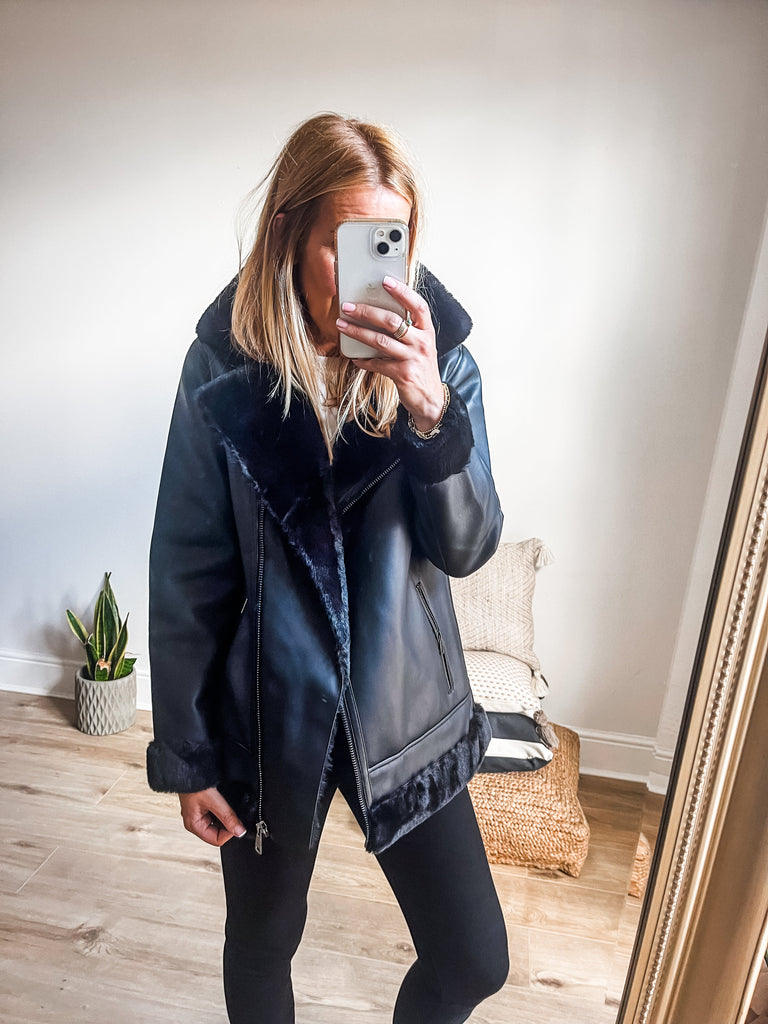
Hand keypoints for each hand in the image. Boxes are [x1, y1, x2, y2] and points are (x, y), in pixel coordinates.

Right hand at [178, 788, 246, 846]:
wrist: (190, 768)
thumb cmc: (194, 783)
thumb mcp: (214, 801)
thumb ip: (228, 817)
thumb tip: (239, 831)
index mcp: (194, 825)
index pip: (216, 840)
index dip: (229, 834)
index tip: (237, 825)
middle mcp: (195, 822)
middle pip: (217, 832)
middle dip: (227, 825)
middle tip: (233, 814)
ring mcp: (199, 814)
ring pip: (218, 823)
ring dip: (225, 817)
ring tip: (226, 806)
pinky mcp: (203, 807)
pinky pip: (216, 814)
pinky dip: (222, 811)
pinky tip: (223, 803)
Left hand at [336, 275, 444, 431]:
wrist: (430, 398)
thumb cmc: (421, 366)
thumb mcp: (420, 344)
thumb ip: (407, 329)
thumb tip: (378, 311)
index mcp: (427, 331)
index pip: (418, 306)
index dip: (403, 292)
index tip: (385, 281)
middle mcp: (422, 342)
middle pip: (392, 321)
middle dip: (366, 312)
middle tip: (347, 307)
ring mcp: (412, 359)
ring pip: (380, 341)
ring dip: (357, 332)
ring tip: (342, 325)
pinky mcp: (403, 374)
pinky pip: (377, 363)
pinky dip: (363, 360)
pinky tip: (355, 357)